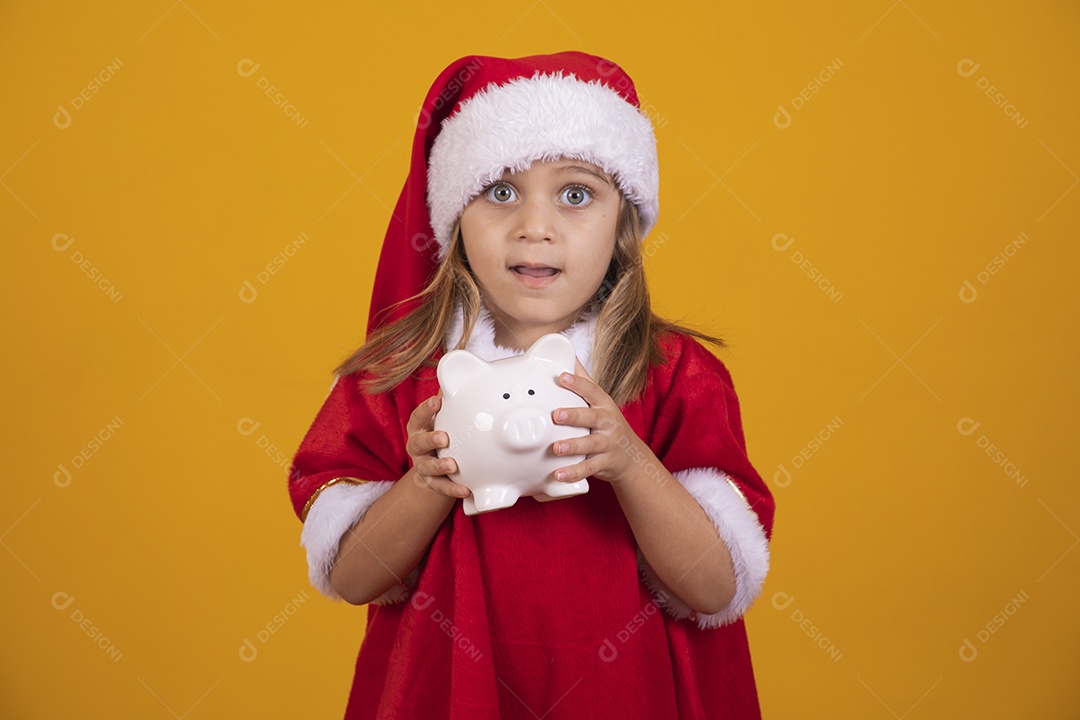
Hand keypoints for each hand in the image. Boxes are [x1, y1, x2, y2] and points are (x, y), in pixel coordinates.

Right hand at [405, 393, 471, 499]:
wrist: (436, 466)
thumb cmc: (441, 432)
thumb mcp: (444, 416)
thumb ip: (450, 398)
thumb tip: (461, 366)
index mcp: (419, 428)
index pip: (417, 417)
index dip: (425, 410)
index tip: (436, 402)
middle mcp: (417, 447)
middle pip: (417, 443)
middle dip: (430, 439)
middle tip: (444, 438)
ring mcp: (422, 466)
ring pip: (426, 468)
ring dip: (438, 466)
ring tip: (452, 466)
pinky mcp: (432, 483)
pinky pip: (440, 488)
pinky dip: (452, 489)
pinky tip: (466, 489)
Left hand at [550, 358, 652, 484]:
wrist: (631, 457)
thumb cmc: (608, 424)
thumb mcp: (600, 401)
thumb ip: (584, 380)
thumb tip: (568, 354)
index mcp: (604, 405)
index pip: (592, 390)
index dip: (577, 383)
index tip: (562, 377)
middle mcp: (608, 422)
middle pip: (592, 417)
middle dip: (574, 415)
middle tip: (556, 415)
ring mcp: (607, 444)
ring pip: (591, 444)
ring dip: (573, 446)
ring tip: (557, 448)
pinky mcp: (604, 463)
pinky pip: (589, 469)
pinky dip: (574, 472)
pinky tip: (558, 474)